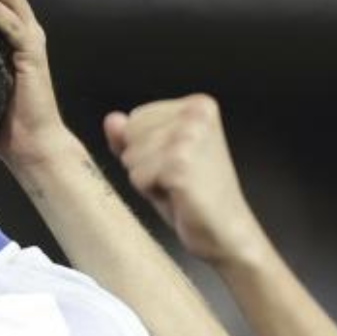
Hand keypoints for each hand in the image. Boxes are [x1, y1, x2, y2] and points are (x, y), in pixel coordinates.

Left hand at [103, 96, 266, 267]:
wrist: (226, 231)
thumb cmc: (195, 197)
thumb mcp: (158, 159)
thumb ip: (132, 137)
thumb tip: (111, 119)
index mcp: (198, 104)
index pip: (136, 119)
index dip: (146, 149)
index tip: (176, 164)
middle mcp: (196, 113)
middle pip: (131, 133)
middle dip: (143, 162)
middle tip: (177, 178)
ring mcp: (189, 136)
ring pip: (131, 156)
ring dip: (147, 179)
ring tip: (177, 187)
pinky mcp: (180, 163)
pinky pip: (137, 177)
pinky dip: (151, 192)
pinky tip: (178, 195)